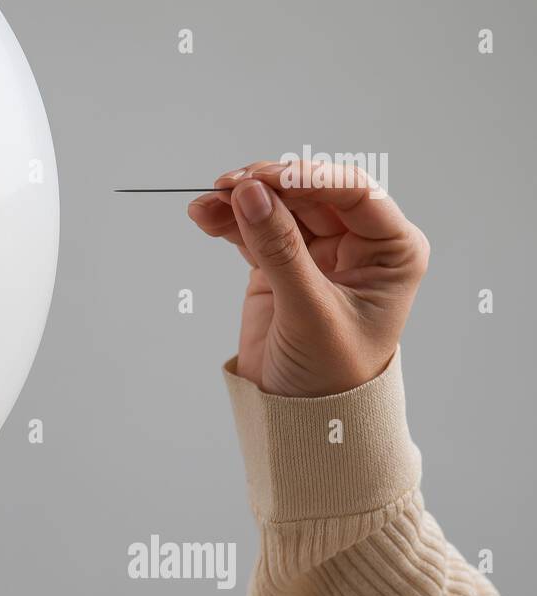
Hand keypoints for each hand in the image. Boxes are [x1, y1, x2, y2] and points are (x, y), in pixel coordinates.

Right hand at [186, 160, 429, 396]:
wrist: (302, 417)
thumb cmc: (330, 374)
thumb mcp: (309, 311)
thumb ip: (279, 249)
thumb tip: (249, 193)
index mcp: (391, 250)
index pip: (354, 192)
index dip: (308, 177)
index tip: (264, 177)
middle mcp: (358, 244)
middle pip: (309, 193)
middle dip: (267, 186)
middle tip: (227, 186)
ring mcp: (316, 253)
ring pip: (278, 207)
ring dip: (240, 200)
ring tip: (206, 202)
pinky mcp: (278, 265)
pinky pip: (253, 230)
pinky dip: (228, 220)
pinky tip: (204, 215)